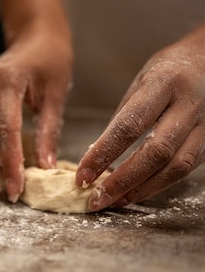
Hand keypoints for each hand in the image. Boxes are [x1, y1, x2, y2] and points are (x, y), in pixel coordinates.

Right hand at [0, 28, 71, 200]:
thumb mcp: (56, 95)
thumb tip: (45, 169)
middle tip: (7, 187)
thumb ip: (48, 132)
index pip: (4, 129)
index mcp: (6, 80)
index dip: (10, 162)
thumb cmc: (50, 62)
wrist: (34, 38)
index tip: (17, 188)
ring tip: (3, 178)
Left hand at [76, 25, 204, 210]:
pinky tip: (135, 192)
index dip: (103, 154)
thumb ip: (122, 119)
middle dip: (122, 180)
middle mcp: (189, 105)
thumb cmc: (170, 70)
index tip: (82, 175)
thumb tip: (96, 157)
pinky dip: (158, 185)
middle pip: (156, 152)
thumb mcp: (140, 84)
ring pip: (176, 167)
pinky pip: (186, 169)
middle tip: (96, 198)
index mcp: (164, 84)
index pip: (129, 125)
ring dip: (141, 190)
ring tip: (113, 201)